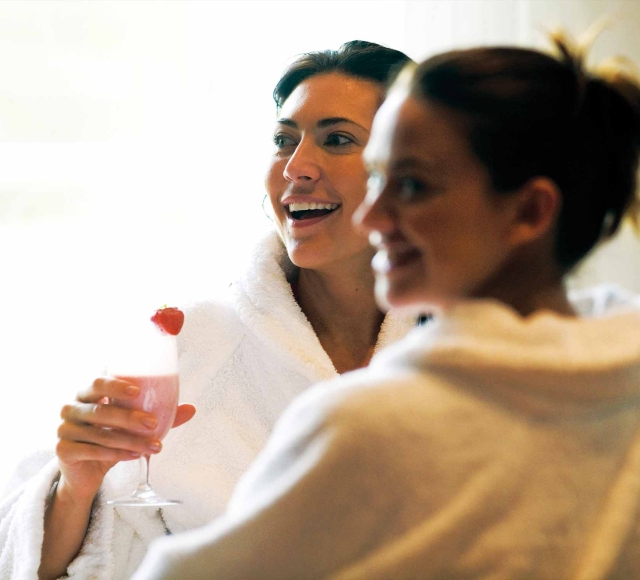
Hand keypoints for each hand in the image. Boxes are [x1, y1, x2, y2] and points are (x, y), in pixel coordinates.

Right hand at [56, 377, 195, 502]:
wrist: (86, 471)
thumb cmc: (111, 436)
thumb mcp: (133, 424)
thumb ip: (159, 414)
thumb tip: (192, 408)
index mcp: (87, 393)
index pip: (97, 383)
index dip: (115, 386)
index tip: (137, 391)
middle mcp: (72, 407)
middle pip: (100, 411)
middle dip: (129, 418)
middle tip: (153, 424)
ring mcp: (64, 429)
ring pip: (100, 434)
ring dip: (130, 441)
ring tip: (154, 447)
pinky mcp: (63, 450)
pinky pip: (92, 451)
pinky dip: (116, 454)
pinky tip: (134, 455)